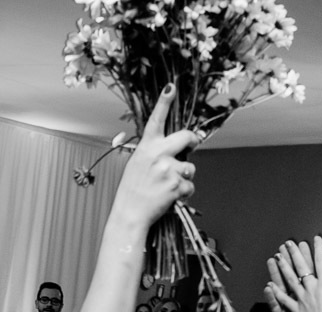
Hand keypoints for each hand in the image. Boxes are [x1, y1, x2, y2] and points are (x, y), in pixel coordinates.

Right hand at [111, 84, 200, 229]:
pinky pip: (190, 186)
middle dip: (192, 140)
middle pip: (186, 137)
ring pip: (190, 167)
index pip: (156, 120)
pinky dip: (183, 193)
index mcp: (146, 147)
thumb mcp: (137, 165)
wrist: (129, 214)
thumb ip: (154, 153)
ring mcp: (168, 169)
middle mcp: (157, 154)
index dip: (164, 102)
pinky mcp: (176, 185)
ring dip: (185, 177)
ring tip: (168, 186)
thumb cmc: (132, 191)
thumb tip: (174, 150)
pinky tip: (170, 197)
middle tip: (193, 144)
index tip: (171, 86)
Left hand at [267, 237, 321, 311]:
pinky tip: (270, 285)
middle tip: (289, 243)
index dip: (318, 249)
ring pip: (290, 279)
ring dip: (283, 267)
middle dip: (295, 253)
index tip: (315, 239)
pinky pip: (284, 299)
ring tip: (278, 256)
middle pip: (302, 267)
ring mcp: (302, 298)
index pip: (321, 262)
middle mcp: (312, 289)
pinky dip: (277, 292)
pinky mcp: (296, 309)